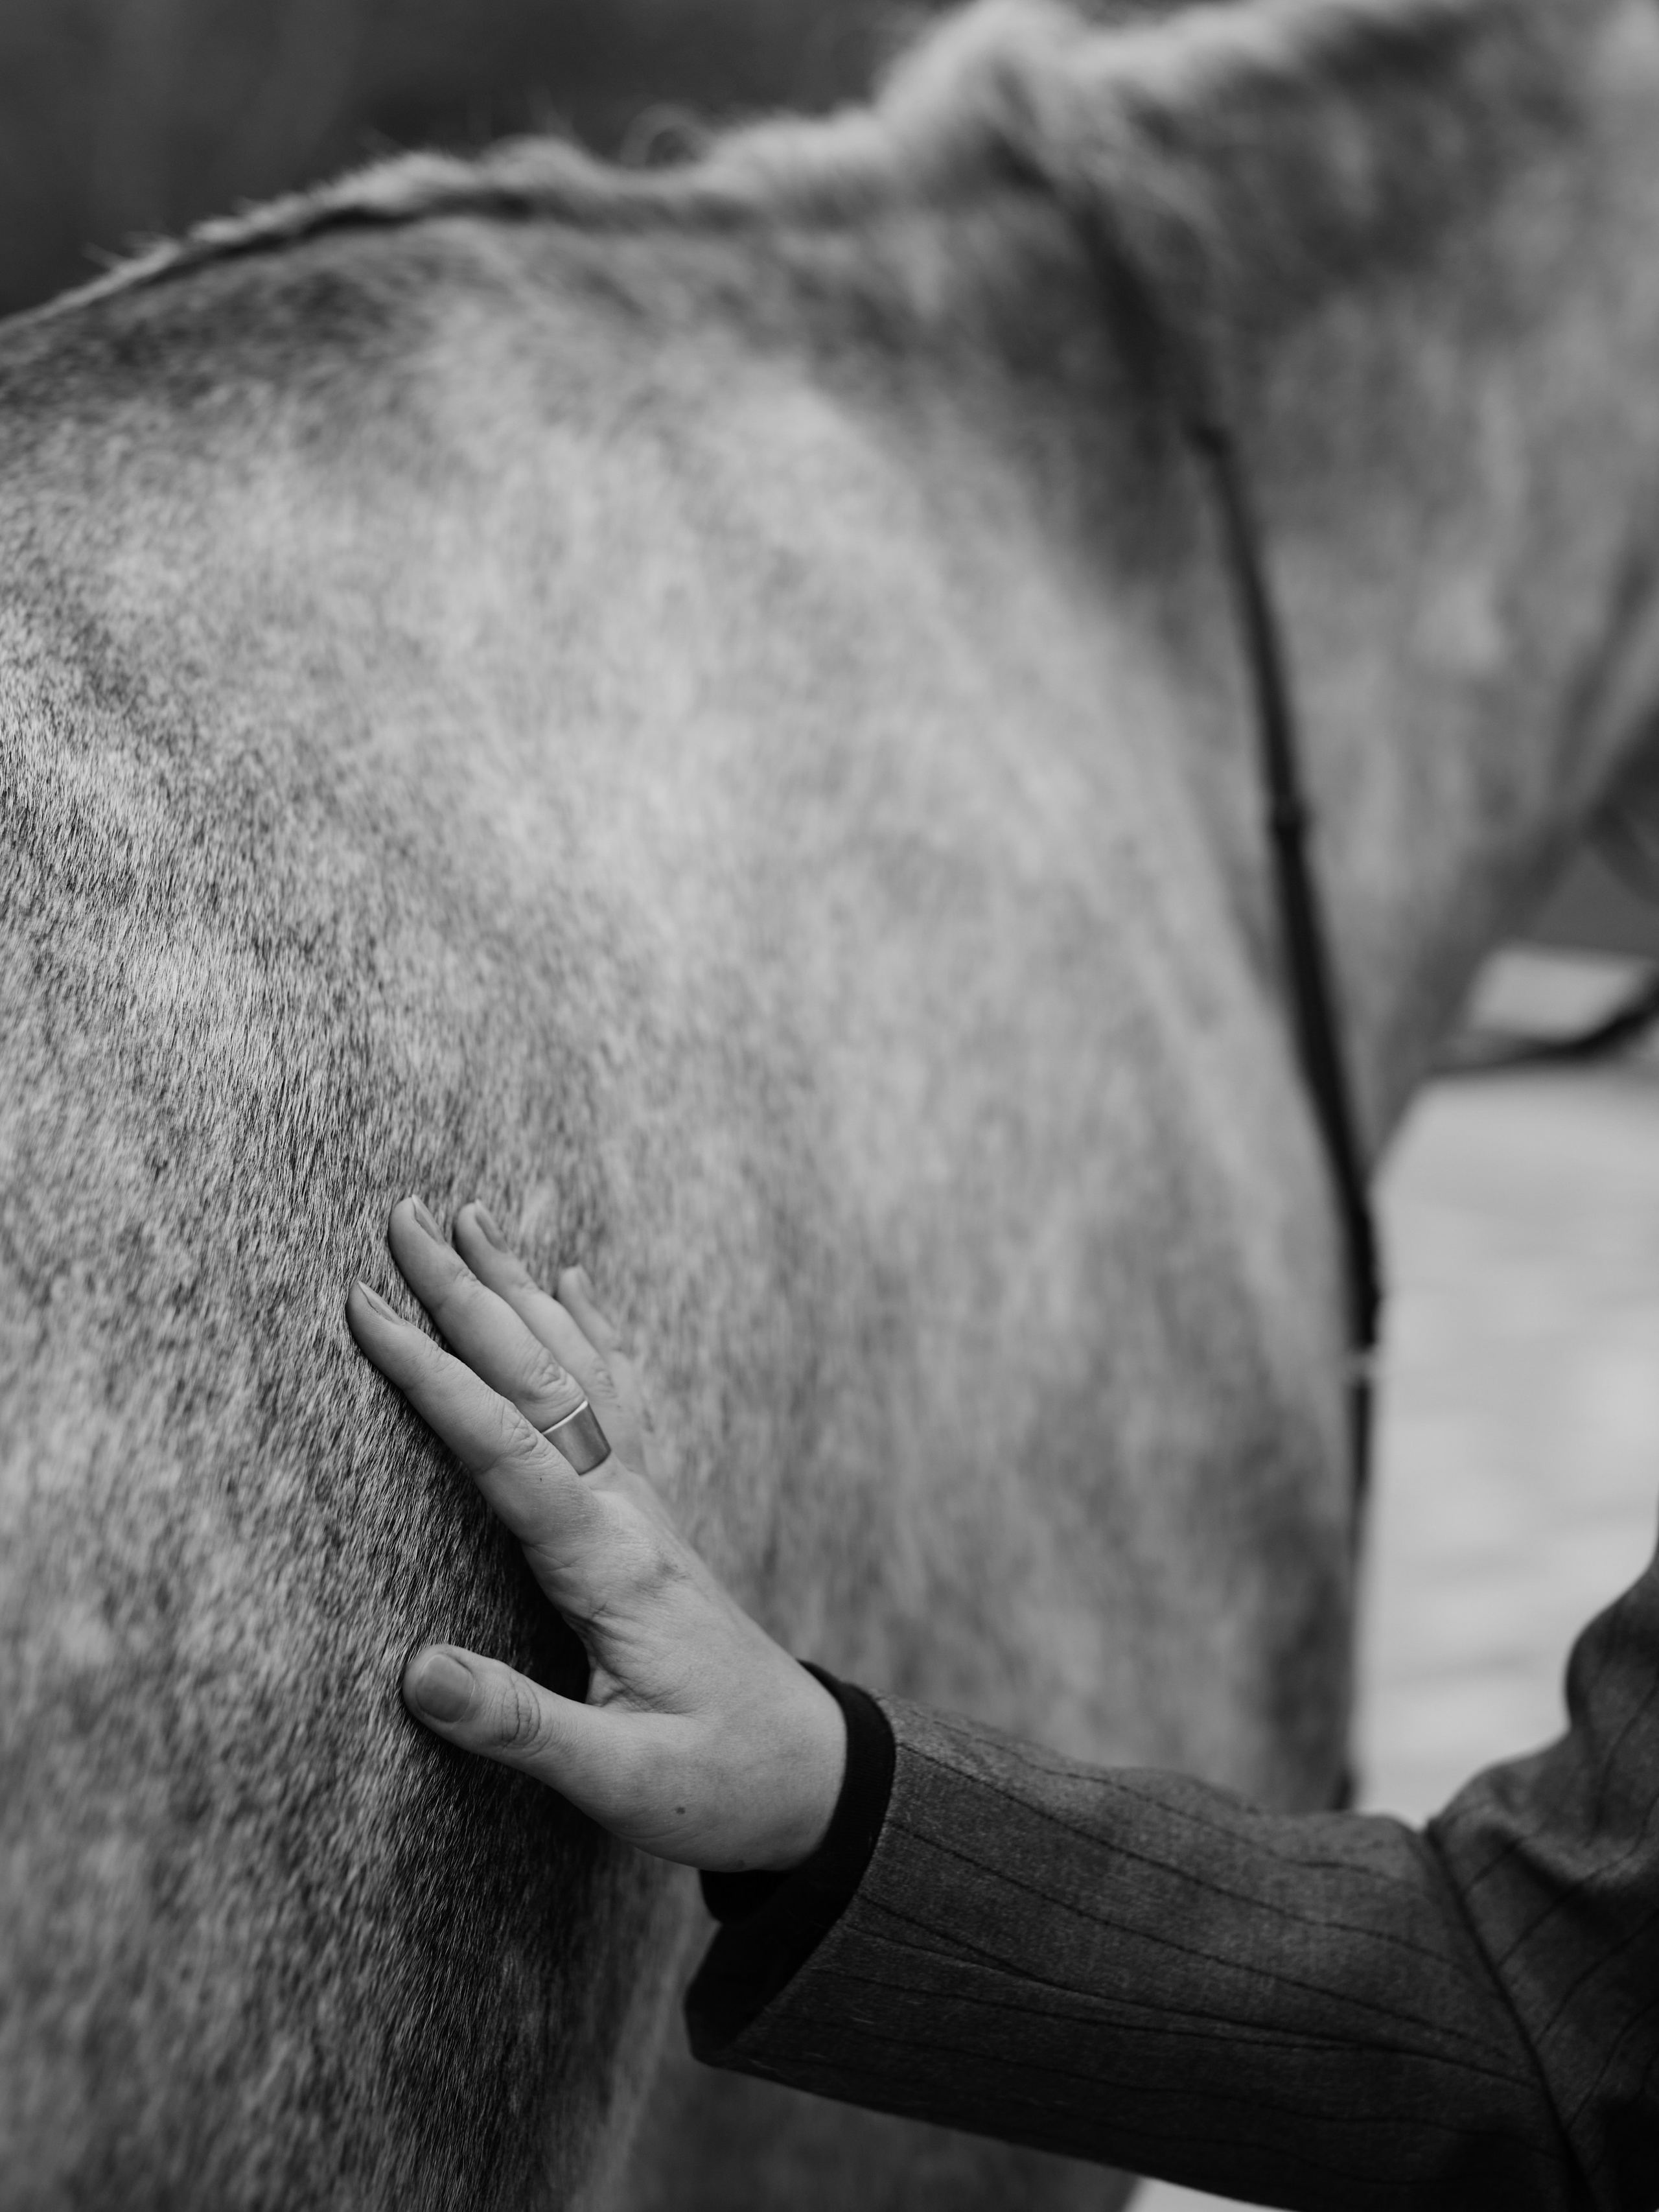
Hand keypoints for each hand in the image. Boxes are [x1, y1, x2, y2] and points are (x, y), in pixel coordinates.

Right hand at [347, 1197, 845, 1871]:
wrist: (815, 1776)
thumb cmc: (718, 1782)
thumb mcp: (618, 1779)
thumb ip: (519, 1727)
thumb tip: (415, 1672)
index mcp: (608, 1563)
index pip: (507, 1447)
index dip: (433, 1375)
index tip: (367, 1308)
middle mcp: (626, 1511)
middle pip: (539, 1377)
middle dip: (466, 1293)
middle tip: (404, 1214)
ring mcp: (641, 1505)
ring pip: (573, 1368)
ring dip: (517, 1289)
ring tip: (470, 1214)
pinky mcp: (646, 1517)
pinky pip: (612, 1396)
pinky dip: (585, 1328)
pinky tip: (570, 1280)